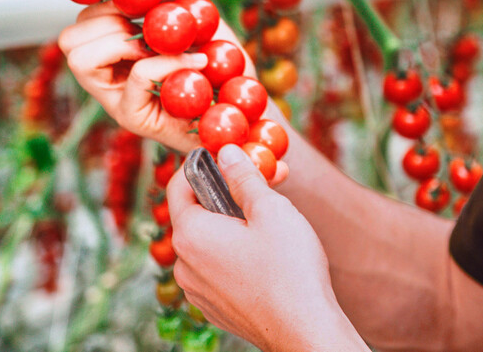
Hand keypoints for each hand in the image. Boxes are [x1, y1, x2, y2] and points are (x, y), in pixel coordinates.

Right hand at [58, 0, 253, 152]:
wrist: (244, 109)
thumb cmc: (222, 68)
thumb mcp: (197, 22)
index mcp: (114, 54)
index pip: (79, 23)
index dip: (103, 7)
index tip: (141, 8)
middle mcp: (106, 80)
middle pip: (68, 40)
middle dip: (109, 22)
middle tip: (150, 29)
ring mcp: (116, 101)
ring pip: (82, 59)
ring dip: (126, 41)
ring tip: (166, 46)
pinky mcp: (135, 118)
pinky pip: (136, 75)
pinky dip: (167, 60)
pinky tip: (196, 60)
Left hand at [169, 145, 367, 350]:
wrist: (304, 330)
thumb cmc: (290, 268)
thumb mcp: (271, 209)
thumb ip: (244, 177)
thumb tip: (226, 151)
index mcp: (191, 234)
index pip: (179, 186)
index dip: (201, 165)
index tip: (227, 157)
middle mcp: (185, 264)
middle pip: (196, 214)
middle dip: (226, 195)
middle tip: (263, 185)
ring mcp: (197, 290)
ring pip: (208, 243)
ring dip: (232, 225)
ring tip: (270, 222)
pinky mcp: (214, 308)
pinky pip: (216, 268)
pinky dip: (234, 253)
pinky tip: (267, 254)